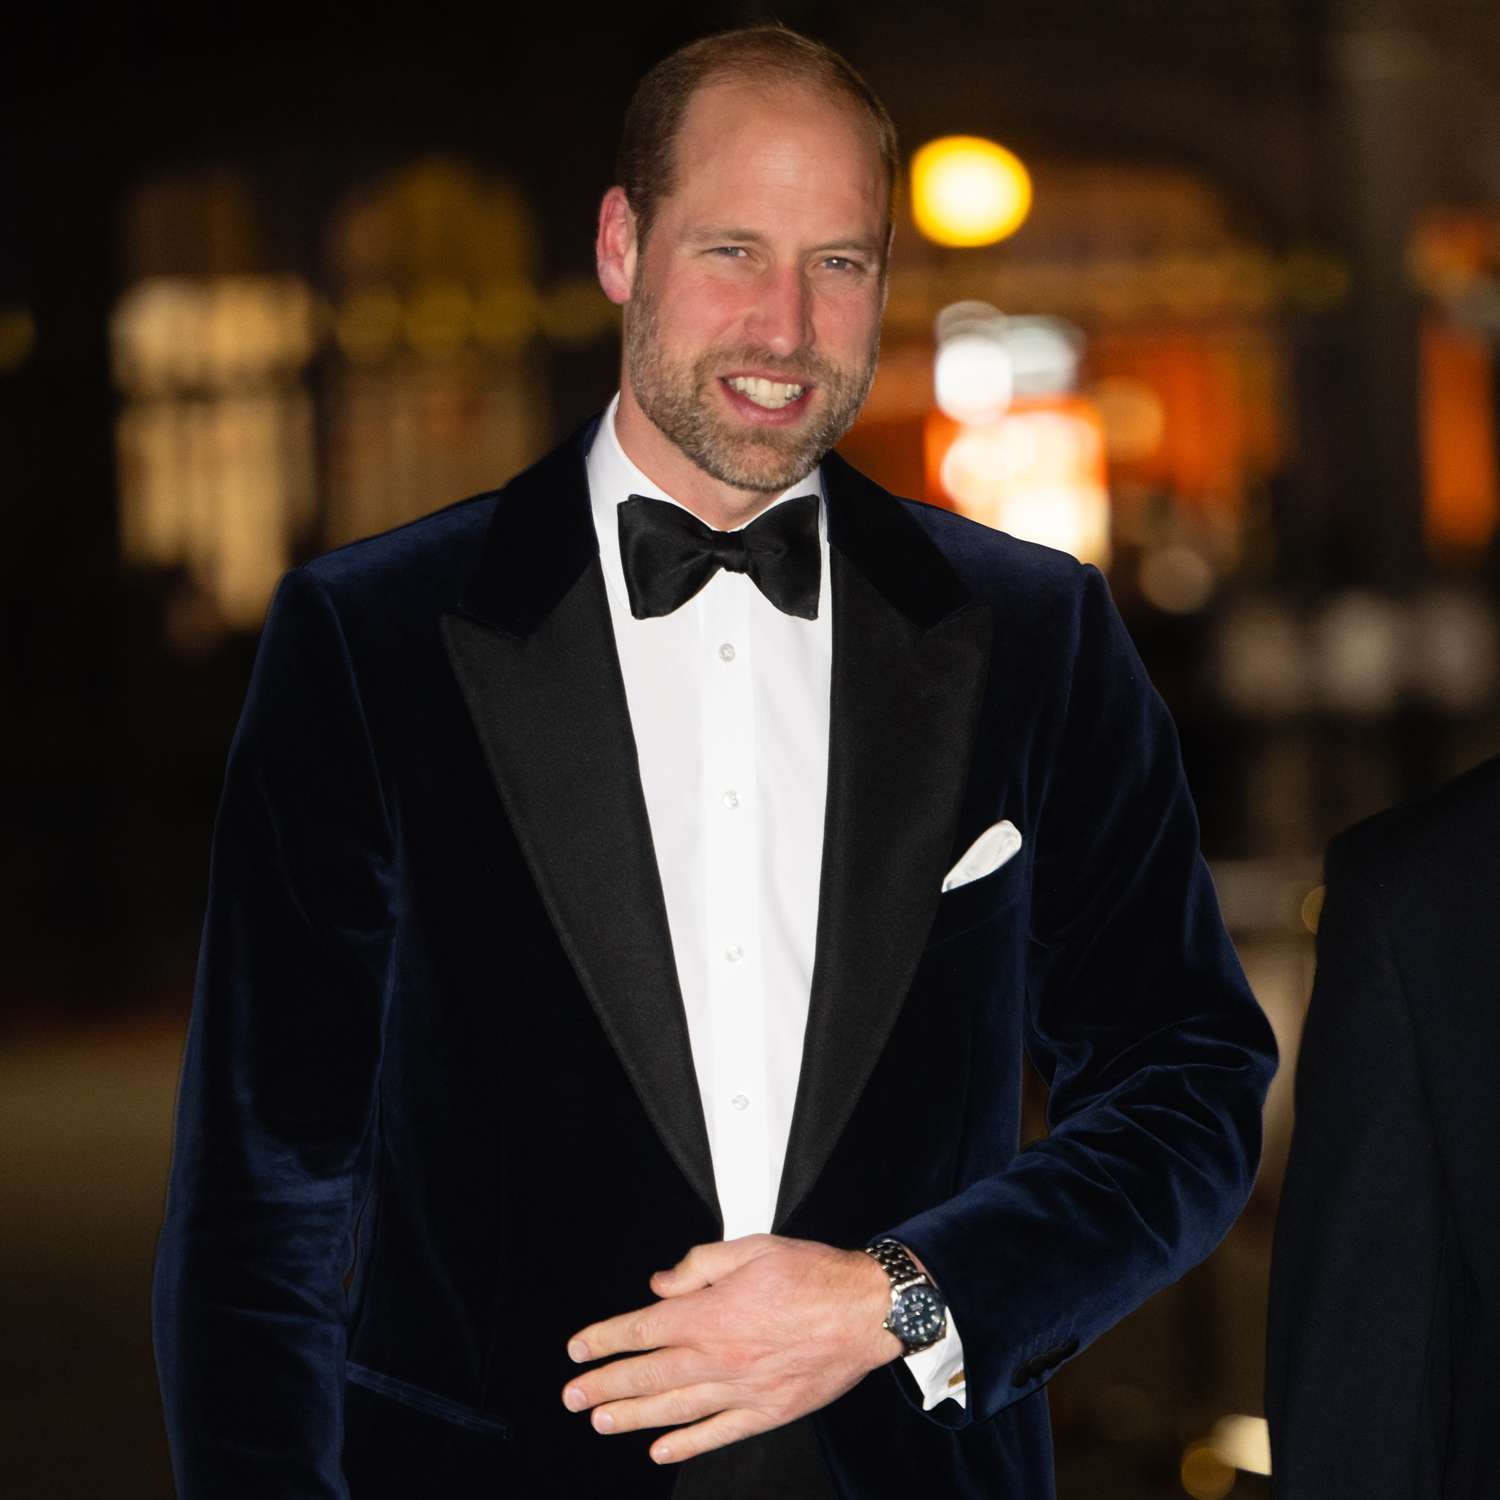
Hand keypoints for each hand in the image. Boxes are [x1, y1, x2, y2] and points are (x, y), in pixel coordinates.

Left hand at [560, 1234, 900, 1463]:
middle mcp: (719, 1356)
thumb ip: (699, 1263)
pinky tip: (660, 1449)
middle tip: (573, 1397)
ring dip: (632, 1416)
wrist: (864, 1310)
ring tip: (601, 1421)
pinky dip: (686, 1444)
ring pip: (674, 1408)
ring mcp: (742, 1389)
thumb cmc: (812, 1274)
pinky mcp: (767, 1411)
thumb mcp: (750, 1248)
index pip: (642, 1328)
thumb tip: (660, 1282)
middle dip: (604, 1385)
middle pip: (648, 1374)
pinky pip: (718, 1433)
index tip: (578, 1350)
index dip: (604, 1340)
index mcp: (710, 1313)